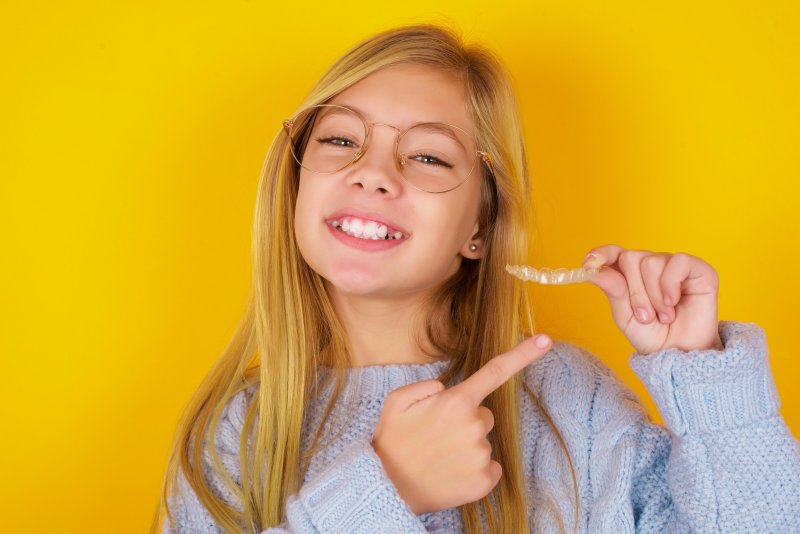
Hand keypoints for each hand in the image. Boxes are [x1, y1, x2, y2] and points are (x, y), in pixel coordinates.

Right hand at [371, 335, 552, 514]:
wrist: (388, 487)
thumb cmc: (392, 441)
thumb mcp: (397, 400)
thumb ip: (426, 386)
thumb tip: (447, 390)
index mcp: (456, 401)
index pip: (495, 371)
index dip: (523, 354)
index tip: (546, 340)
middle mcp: (474, 425)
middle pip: (483, 415)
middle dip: (465, 421)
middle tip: (437, 436)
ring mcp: (481, 454)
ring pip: (483, 441)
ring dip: (466, 446)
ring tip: (439, 456)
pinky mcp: (484, 480)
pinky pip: (489, 466)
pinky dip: (474, 470)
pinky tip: (452, 472)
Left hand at [583, 244, 723, 354]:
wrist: (680, 354)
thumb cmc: (653, 335)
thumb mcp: (625, 315)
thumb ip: (613, 289)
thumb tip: (593, 270)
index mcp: (630, 273)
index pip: (613, 252)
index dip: (602, 254)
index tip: (588, 265)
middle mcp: (651, 264)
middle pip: (630, 258)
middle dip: (635, 292)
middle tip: (645, 316)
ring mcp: (674, 265)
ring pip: (651, 262)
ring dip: (654, 296)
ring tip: (664, 315)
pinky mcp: (698, 269)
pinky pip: (677, 262)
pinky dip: (670, 285)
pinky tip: (674, 302)